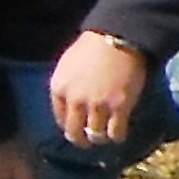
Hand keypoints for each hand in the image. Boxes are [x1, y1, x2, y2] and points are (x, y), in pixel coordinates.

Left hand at [49, 30, 150, 149]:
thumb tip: (69, 105)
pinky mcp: (119, 107)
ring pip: (96, 135)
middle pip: (74, 133)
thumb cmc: (91, 47)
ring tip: (105, 135)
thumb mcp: (68, 66)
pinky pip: (116, 133)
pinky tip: (119, 133)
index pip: (60, 118)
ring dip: (100, 138)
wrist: (116, 38)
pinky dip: (117, 136)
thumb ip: (67, 87)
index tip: (75, 128)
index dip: (69, 126)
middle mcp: (75, 100)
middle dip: (81, 140)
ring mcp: (98, 105)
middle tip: (88, 141)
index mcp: (59, 88)